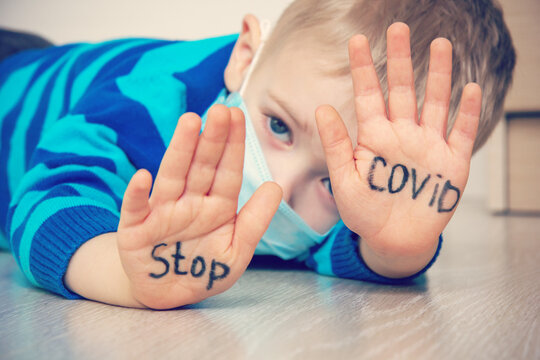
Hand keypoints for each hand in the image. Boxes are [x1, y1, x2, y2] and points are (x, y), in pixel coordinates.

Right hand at [117, 105, 281, 308]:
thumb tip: (275, 186)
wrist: (169, 295)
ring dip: (180, 151)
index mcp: (216, 206)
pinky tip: (143, 177)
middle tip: (220, 110)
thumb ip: (255, 222)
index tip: (238, 115)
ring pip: (172, 177)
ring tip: (190, 123)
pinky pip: (134, 210)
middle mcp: (190, 203)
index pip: (227, 171)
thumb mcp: (237, 251)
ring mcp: (162, 213)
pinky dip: (137, 195)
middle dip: (212, 139)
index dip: (233, 144)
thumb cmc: (204, 270)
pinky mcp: (135, 230)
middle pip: (201, 166)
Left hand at [315, 23, 481, 277]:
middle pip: (403, 89)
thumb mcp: (344, 180)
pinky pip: (462, 133)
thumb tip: (321, 107)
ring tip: (440, 45)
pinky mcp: (451, 163)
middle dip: (401, 59)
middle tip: (399, 27)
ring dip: (438, 75)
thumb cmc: (365, 213)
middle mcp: (402, 135)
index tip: (356, 40)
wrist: (393, 241)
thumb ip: (336, 145)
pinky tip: (469, 88)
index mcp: (374, 137)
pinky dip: (467, 112)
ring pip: (435, 103)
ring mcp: (428, 146)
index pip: (368, 94)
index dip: (363, 68)